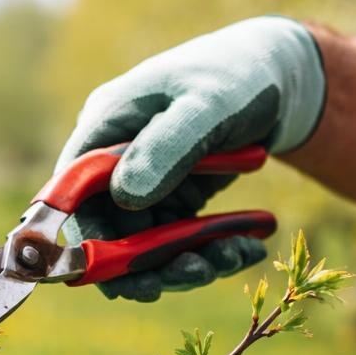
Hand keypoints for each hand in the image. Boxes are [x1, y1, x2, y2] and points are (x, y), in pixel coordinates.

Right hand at [58, 16, 324, 300]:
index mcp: (105, 128)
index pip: (74, 197)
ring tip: (233, 256)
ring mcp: (144, 180)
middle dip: (148, 264)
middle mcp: (116, 160)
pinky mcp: (173, 195)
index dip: (88, 242)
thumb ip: (166, 147)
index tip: (119, 279)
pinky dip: (212, 250)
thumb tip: (124, 197)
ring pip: (147, 244)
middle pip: (109, 231)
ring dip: (187, 261)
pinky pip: (180, 239)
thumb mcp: (206, 105)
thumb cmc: (239, 77)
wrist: (281, 74)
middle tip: (191, 275)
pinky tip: (247, 249)